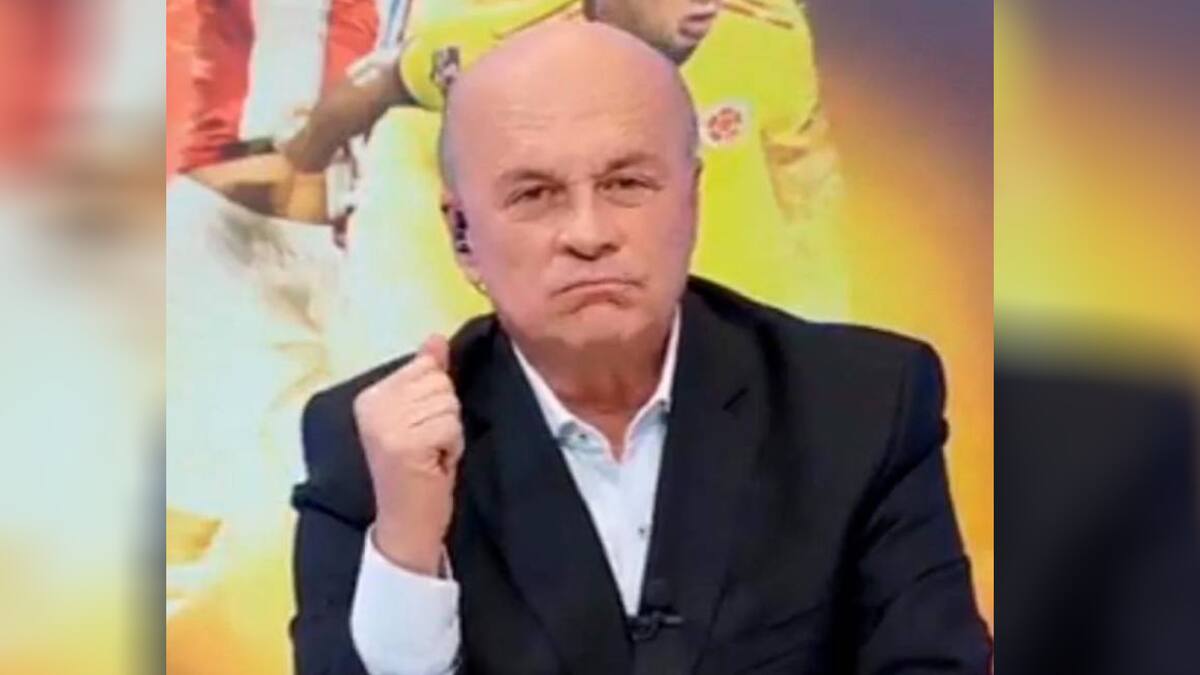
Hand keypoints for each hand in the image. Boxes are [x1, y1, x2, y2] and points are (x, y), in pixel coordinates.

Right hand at [353, 335, 461, 575]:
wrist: (406, 523)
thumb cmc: (417, 471)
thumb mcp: (419, 417)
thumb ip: (426, 375)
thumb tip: (435, 339)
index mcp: (370, 397)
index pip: (426, 366)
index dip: (436, 399)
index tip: (421, 428)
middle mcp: (371, 407)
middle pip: (440, 382)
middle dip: (445, 414)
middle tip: (428, 445)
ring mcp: (385, 425)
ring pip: (448, 402)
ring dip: (450, 431)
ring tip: (431, 454)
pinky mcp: (404, 444)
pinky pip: (451, 424)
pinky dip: (452, 446)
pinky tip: (435, 463)